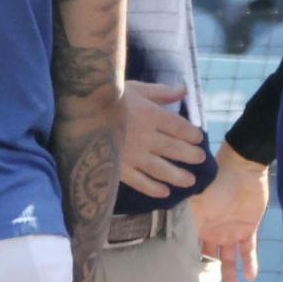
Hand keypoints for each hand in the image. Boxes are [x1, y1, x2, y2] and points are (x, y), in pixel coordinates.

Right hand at [119, 81, 205, 196]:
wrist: (81, 112)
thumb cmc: (110, 96)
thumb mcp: (137, 88)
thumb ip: (161, 92)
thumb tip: (184, 89)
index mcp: (152, 115)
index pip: (178, 127)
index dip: (191, 134)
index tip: (199, 139)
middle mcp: (146, 137)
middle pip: (173, 149)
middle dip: (189, 155)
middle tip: (201, 160)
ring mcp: (133, 155)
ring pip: (161, 169)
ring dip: (178, 176)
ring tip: (190, 181)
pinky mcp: (120, 168)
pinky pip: (140, 181)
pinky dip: (153, 188)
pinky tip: (164, 193)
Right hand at [191, 141, 268, 281]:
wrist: (243, 168)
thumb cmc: (214, 182)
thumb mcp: (194, 203)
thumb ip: (181, 220)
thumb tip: (159, 238)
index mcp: (197, 223)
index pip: (190, 247)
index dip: (186, 263)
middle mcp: (212, 229)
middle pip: (209, 257)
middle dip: (207, 275)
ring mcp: (230, 229)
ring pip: (228, 258)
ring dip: (229, 276)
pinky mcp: (248, 227)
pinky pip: (248, 250)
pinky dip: (250, 263)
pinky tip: (251, 277)